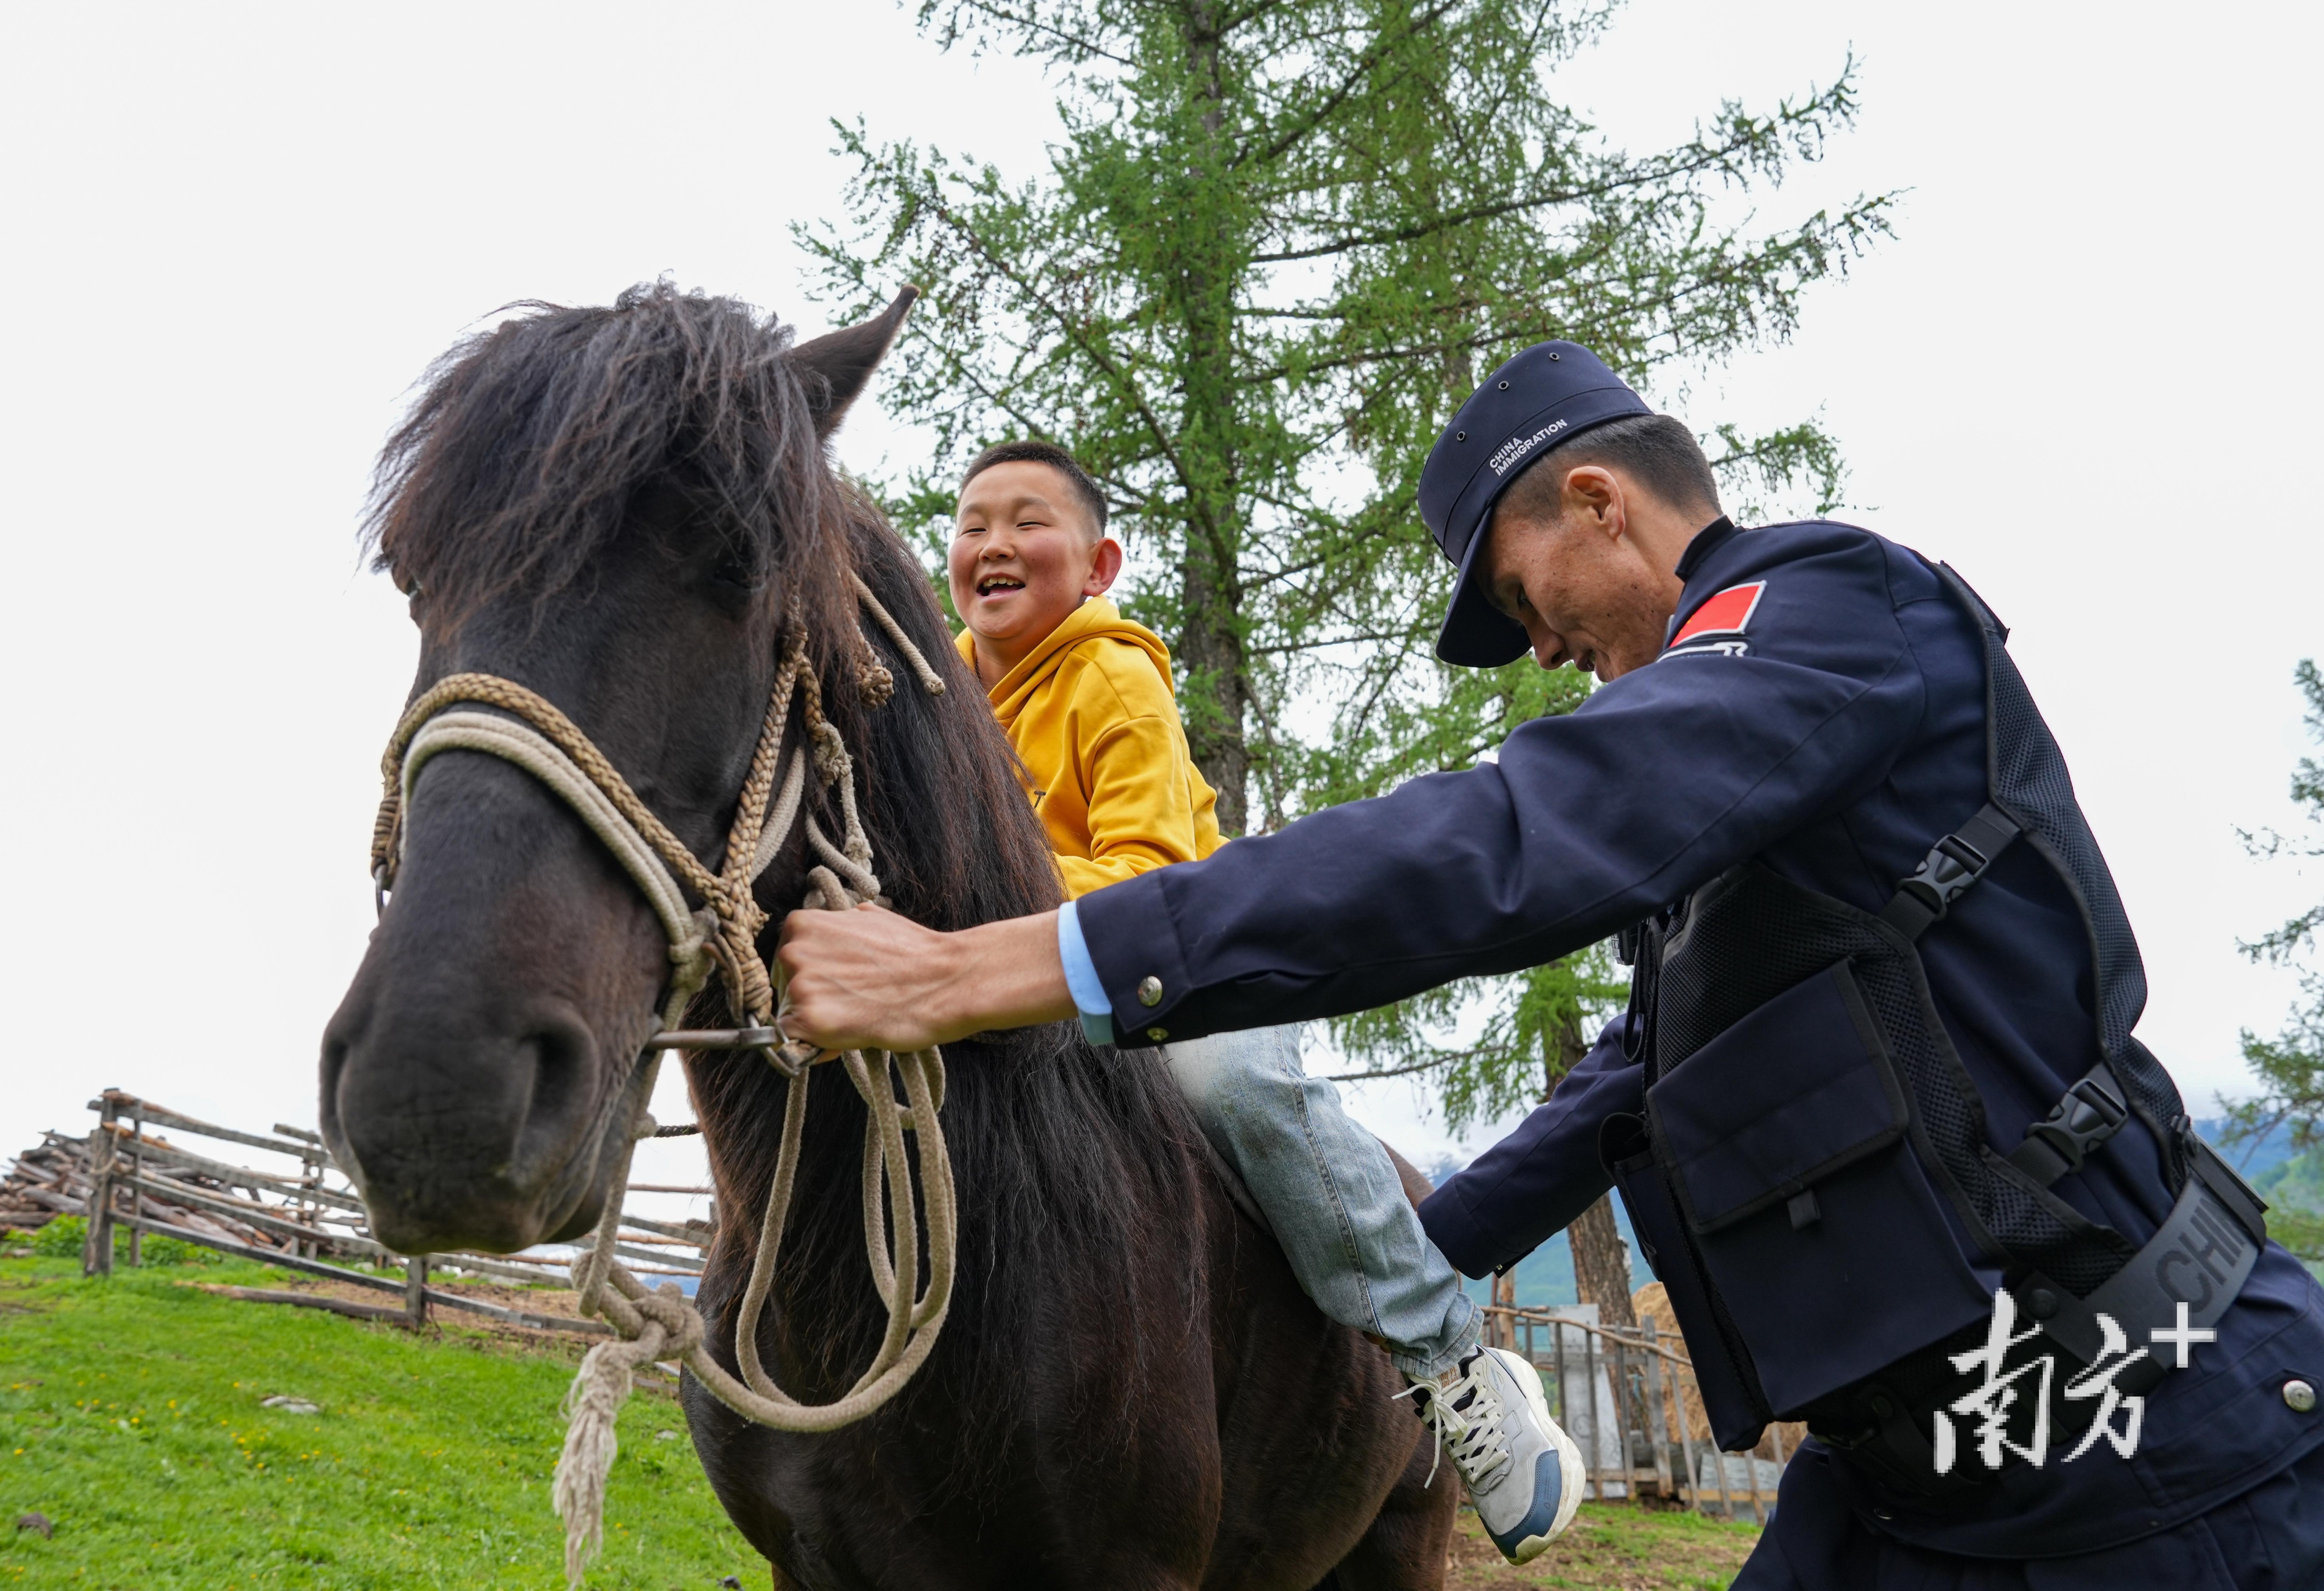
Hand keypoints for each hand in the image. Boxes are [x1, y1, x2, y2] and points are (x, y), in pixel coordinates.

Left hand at [776, 903, 1075, 1052]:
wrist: (945, 979)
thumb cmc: (914, 952)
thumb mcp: (868, 921)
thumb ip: (838, 930)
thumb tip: (832, 939)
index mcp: (801, 923)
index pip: (786, 960)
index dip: (811, 976)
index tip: (835, 984)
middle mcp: (793, 951)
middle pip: (784, 988)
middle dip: (813, 997)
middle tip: (853, 1000)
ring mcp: (800, 986)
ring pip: (792, 1015)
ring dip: (819, 1020)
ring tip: (859, 1014)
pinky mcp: (811, 1021)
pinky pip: (797, 1043)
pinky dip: (820, 1044)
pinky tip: (852, 1032)